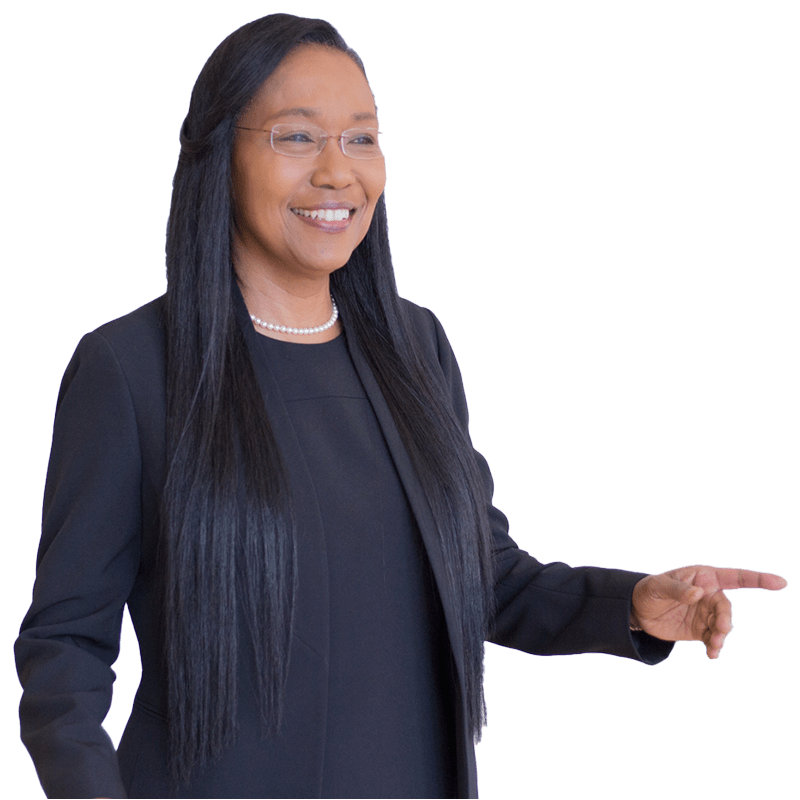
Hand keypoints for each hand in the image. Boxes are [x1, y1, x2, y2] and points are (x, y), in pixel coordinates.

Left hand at [630, 565, 787, 658]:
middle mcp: (709, 595)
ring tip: (713, 644)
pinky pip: (713, 639)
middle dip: (726, 618)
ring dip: (721, 635)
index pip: (735, 577)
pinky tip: (712, 654)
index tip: (781, 582)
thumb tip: (698, 594)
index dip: (759, 579)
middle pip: (726, 607)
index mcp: (702, 578)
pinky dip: (714, 647)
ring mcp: (706, 614)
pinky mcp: (700, 630)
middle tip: (721, 629)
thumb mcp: (658, 586)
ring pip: (723, 625)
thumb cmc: (648, 590)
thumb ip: (677, 590)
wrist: (637, 611)